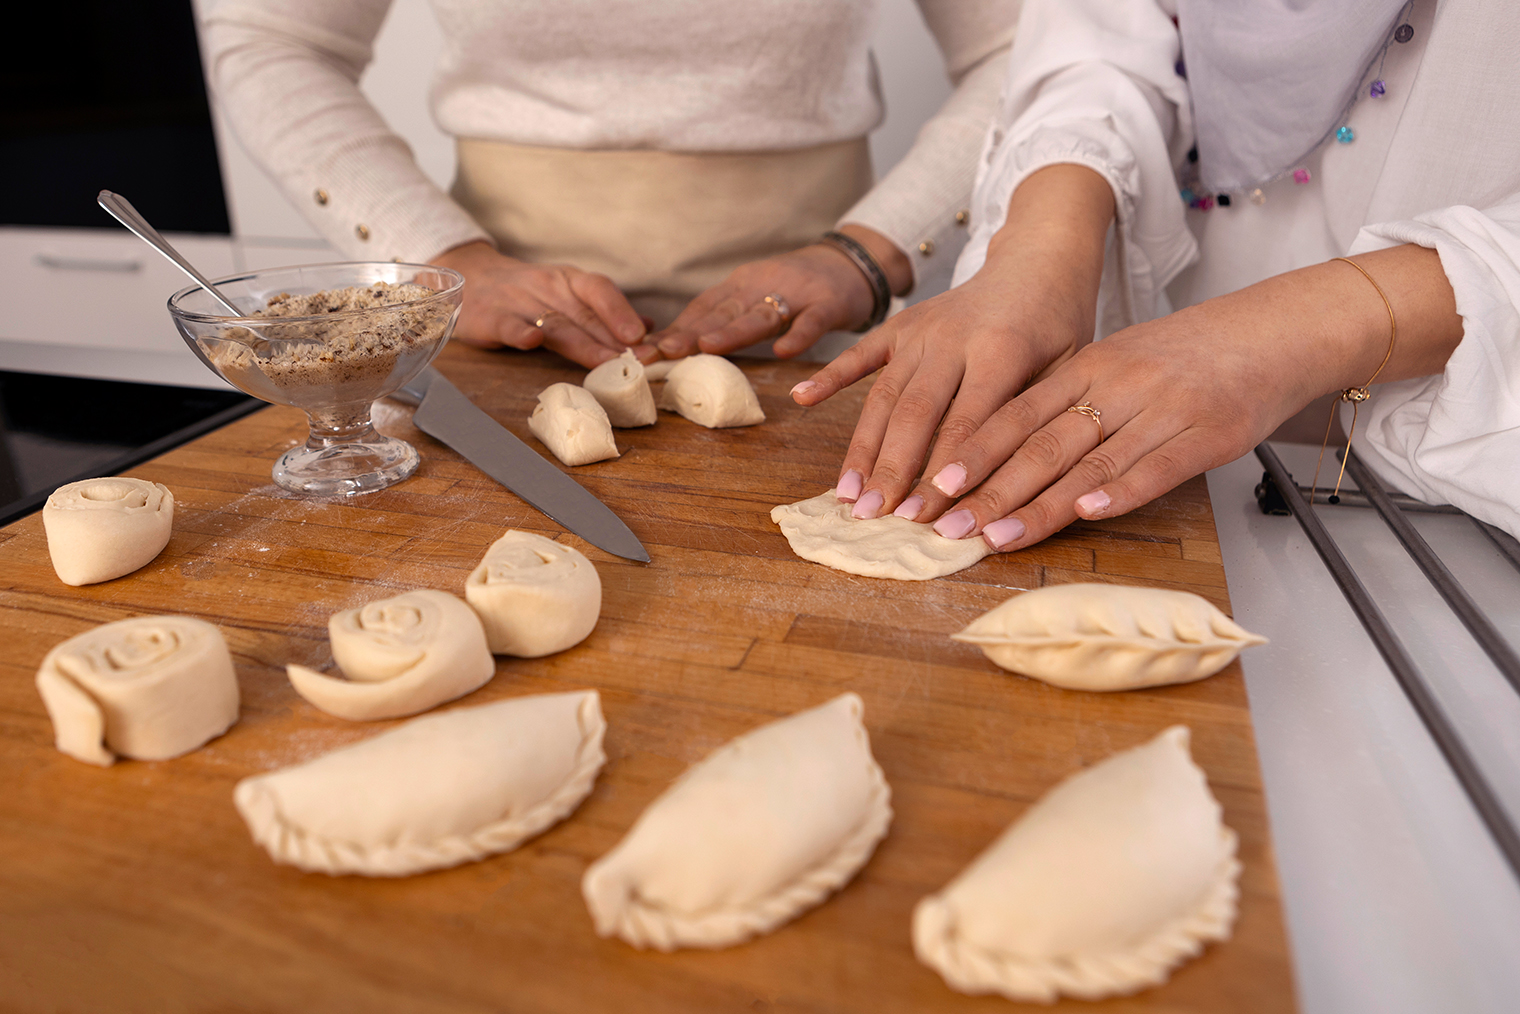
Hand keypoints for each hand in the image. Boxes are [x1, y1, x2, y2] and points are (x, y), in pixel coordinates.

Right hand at [430, 241, 651, 367]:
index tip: (643, 337)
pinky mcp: (492, 318)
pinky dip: (520, 333)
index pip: (600, 290)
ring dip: (583, 344)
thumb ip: (604, 313)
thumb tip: (649, 327)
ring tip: (605, 362)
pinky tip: (532, 342)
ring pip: (556, 325)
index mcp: (569, 281)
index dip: (622, 312)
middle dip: (614, 340)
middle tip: (640, 363)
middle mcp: (549, 288)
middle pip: (585, 315)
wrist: (469, 277)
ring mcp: (520, 302)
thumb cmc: (528, 294)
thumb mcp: (567, 295)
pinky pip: (509, 324)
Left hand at [651, 225, 911, 359]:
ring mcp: (795, 294)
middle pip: (723, 313)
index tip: (644, 353)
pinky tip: (782, 352)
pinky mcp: (827, 303)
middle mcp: (761, 287)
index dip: (674, 332)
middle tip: (661, 352)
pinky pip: (811, 322)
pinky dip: (797, 335)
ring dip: (733, 332)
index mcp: (740, 287)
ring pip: (760, 315)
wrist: (850, 264)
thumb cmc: (796, 290)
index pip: (702, 311)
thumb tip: (677, 347)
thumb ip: (723, 320)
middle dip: (690, 333)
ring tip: (707, 348)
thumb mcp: (754, 299)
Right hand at [790, 165, 1115, 520]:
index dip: (945, 475)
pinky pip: (861, 353)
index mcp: (1001, 351)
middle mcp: (952, 338)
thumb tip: (999, 489)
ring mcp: (921, 330)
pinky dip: (830, 376)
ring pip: (885, 395)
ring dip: (863, 448)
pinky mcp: (901, 325)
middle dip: (893, 470)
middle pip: (916, 414)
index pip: (967, 425)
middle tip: (876, 517)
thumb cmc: (1059, 330)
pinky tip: (801, 400)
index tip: (925, 518)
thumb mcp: (1067, 373)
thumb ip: (1030, 421)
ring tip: (849, 495)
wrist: (1039, 264)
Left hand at [915, 245, 1462, 552]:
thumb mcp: (1117, 365)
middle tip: (942, 525)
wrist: (1274, 329)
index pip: (1016, 416)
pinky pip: (1157, 465)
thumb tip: (1007, 451)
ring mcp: (1160, 408)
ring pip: (1087, 461)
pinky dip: (1121, 490)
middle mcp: (1115, 386)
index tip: (931, 486)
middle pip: (1039, 444)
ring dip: (1037, 504)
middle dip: (986, 489)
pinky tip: (1088, 514)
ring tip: (994, 536)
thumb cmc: (1188, 356)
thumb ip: (1067, 402)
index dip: (971, 453)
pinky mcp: (1206, 432)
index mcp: (1086, 368)